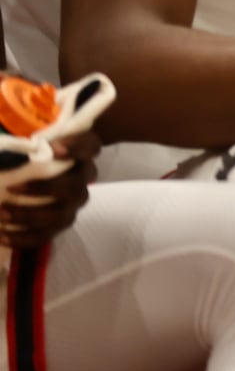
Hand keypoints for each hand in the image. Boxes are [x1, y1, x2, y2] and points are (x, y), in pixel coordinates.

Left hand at [0, 130, 99, 249]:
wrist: (48, 167)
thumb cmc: (41, 147)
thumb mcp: (38, 135)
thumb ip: (29, 132)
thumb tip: (10, 141)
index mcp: (83, 153)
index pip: (90, 146)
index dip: (75, 149)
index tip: (54, 148)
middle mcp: (83, 179)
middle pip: (74, 188)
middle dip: (44, 190)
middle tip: (13, 189)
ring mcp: (72, 204)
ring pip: (61, 216)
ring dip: (30, 217)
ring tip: (2, 214)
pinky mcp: (59, 222)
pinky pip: (47, 236)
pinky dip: (24, 238)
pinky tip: (2, 236)